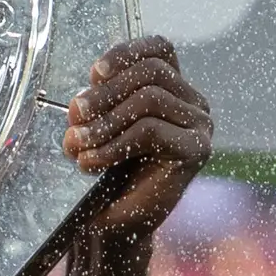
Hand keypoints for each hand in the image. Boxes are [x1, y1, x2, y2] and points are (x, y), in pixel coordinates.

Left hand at [60, 37, 211, 245]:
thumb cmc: (106, 175)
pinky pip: (151, 131)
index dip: (127, 53)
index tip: (94, 73)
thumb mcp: (97, 129)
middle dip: (106, 92)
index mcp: (174, 89)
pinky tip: (92, 162)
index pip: (160, 49)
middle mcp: (193, 103)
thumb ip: (95, 106)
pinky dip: (114, 144)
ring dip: (106, 120)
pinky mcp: (196, 150)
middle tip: (75, 114)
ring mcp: (199, 126)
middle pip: (151, 71)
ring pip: (149, 98)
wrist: (117, 226)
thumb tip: (79, 104)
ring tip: (79, 143)